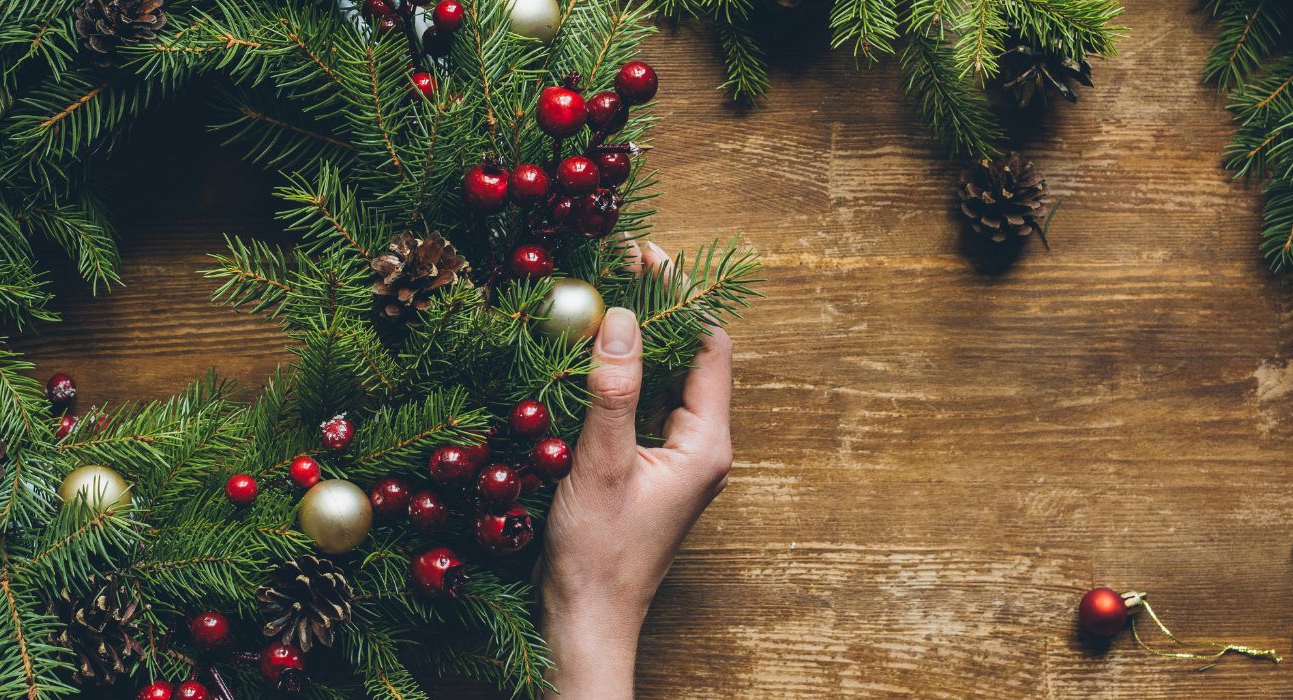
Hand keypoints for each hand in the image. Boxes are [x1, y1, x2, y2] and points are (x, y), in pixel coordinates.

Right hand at [539, 243, 734, 698]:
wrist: (586, 622)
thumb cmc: (597, 556)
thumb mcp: (600, 465)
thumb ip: (613, 391)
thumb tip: (624, 318)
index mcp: (707, 445)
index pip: (707, 346)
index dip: (679, 294)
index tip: (644, 252)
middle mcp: (701, 449)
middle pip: (688, 357)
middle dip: (656, 307)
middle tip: (618, 260)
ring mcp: (676, 462)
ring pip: (664, 382)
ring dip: (636, 339)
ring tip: (601, 293)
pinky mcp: (649, 473)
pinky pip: (643, 408)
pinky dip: (620, 375)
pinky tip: (586, 356)